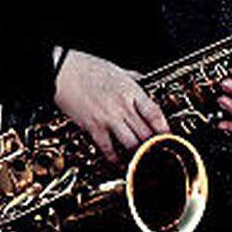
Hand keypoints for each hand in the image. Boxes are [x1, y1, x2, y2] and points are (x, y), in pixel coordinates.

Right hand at [53, 49, 169, 163]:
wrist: (62, 71)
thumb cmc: (85, 67)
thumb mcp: (116, 69)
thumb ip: (132, 76)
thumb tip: (143, 79)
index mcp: (130, 90)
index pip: (154, 113)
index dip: (164, 128)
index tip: (169, 137)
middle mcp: (122, 106)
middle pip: (146, 132)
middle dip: (155, 146)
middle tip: (160, 155)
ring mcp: (108, 118)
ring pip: (131, 144)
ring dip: (139, 155)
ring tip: (144, 163)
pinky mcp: (93, 127)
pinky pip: (108, 149)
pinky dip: (115, 160)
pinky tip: (120, 164)